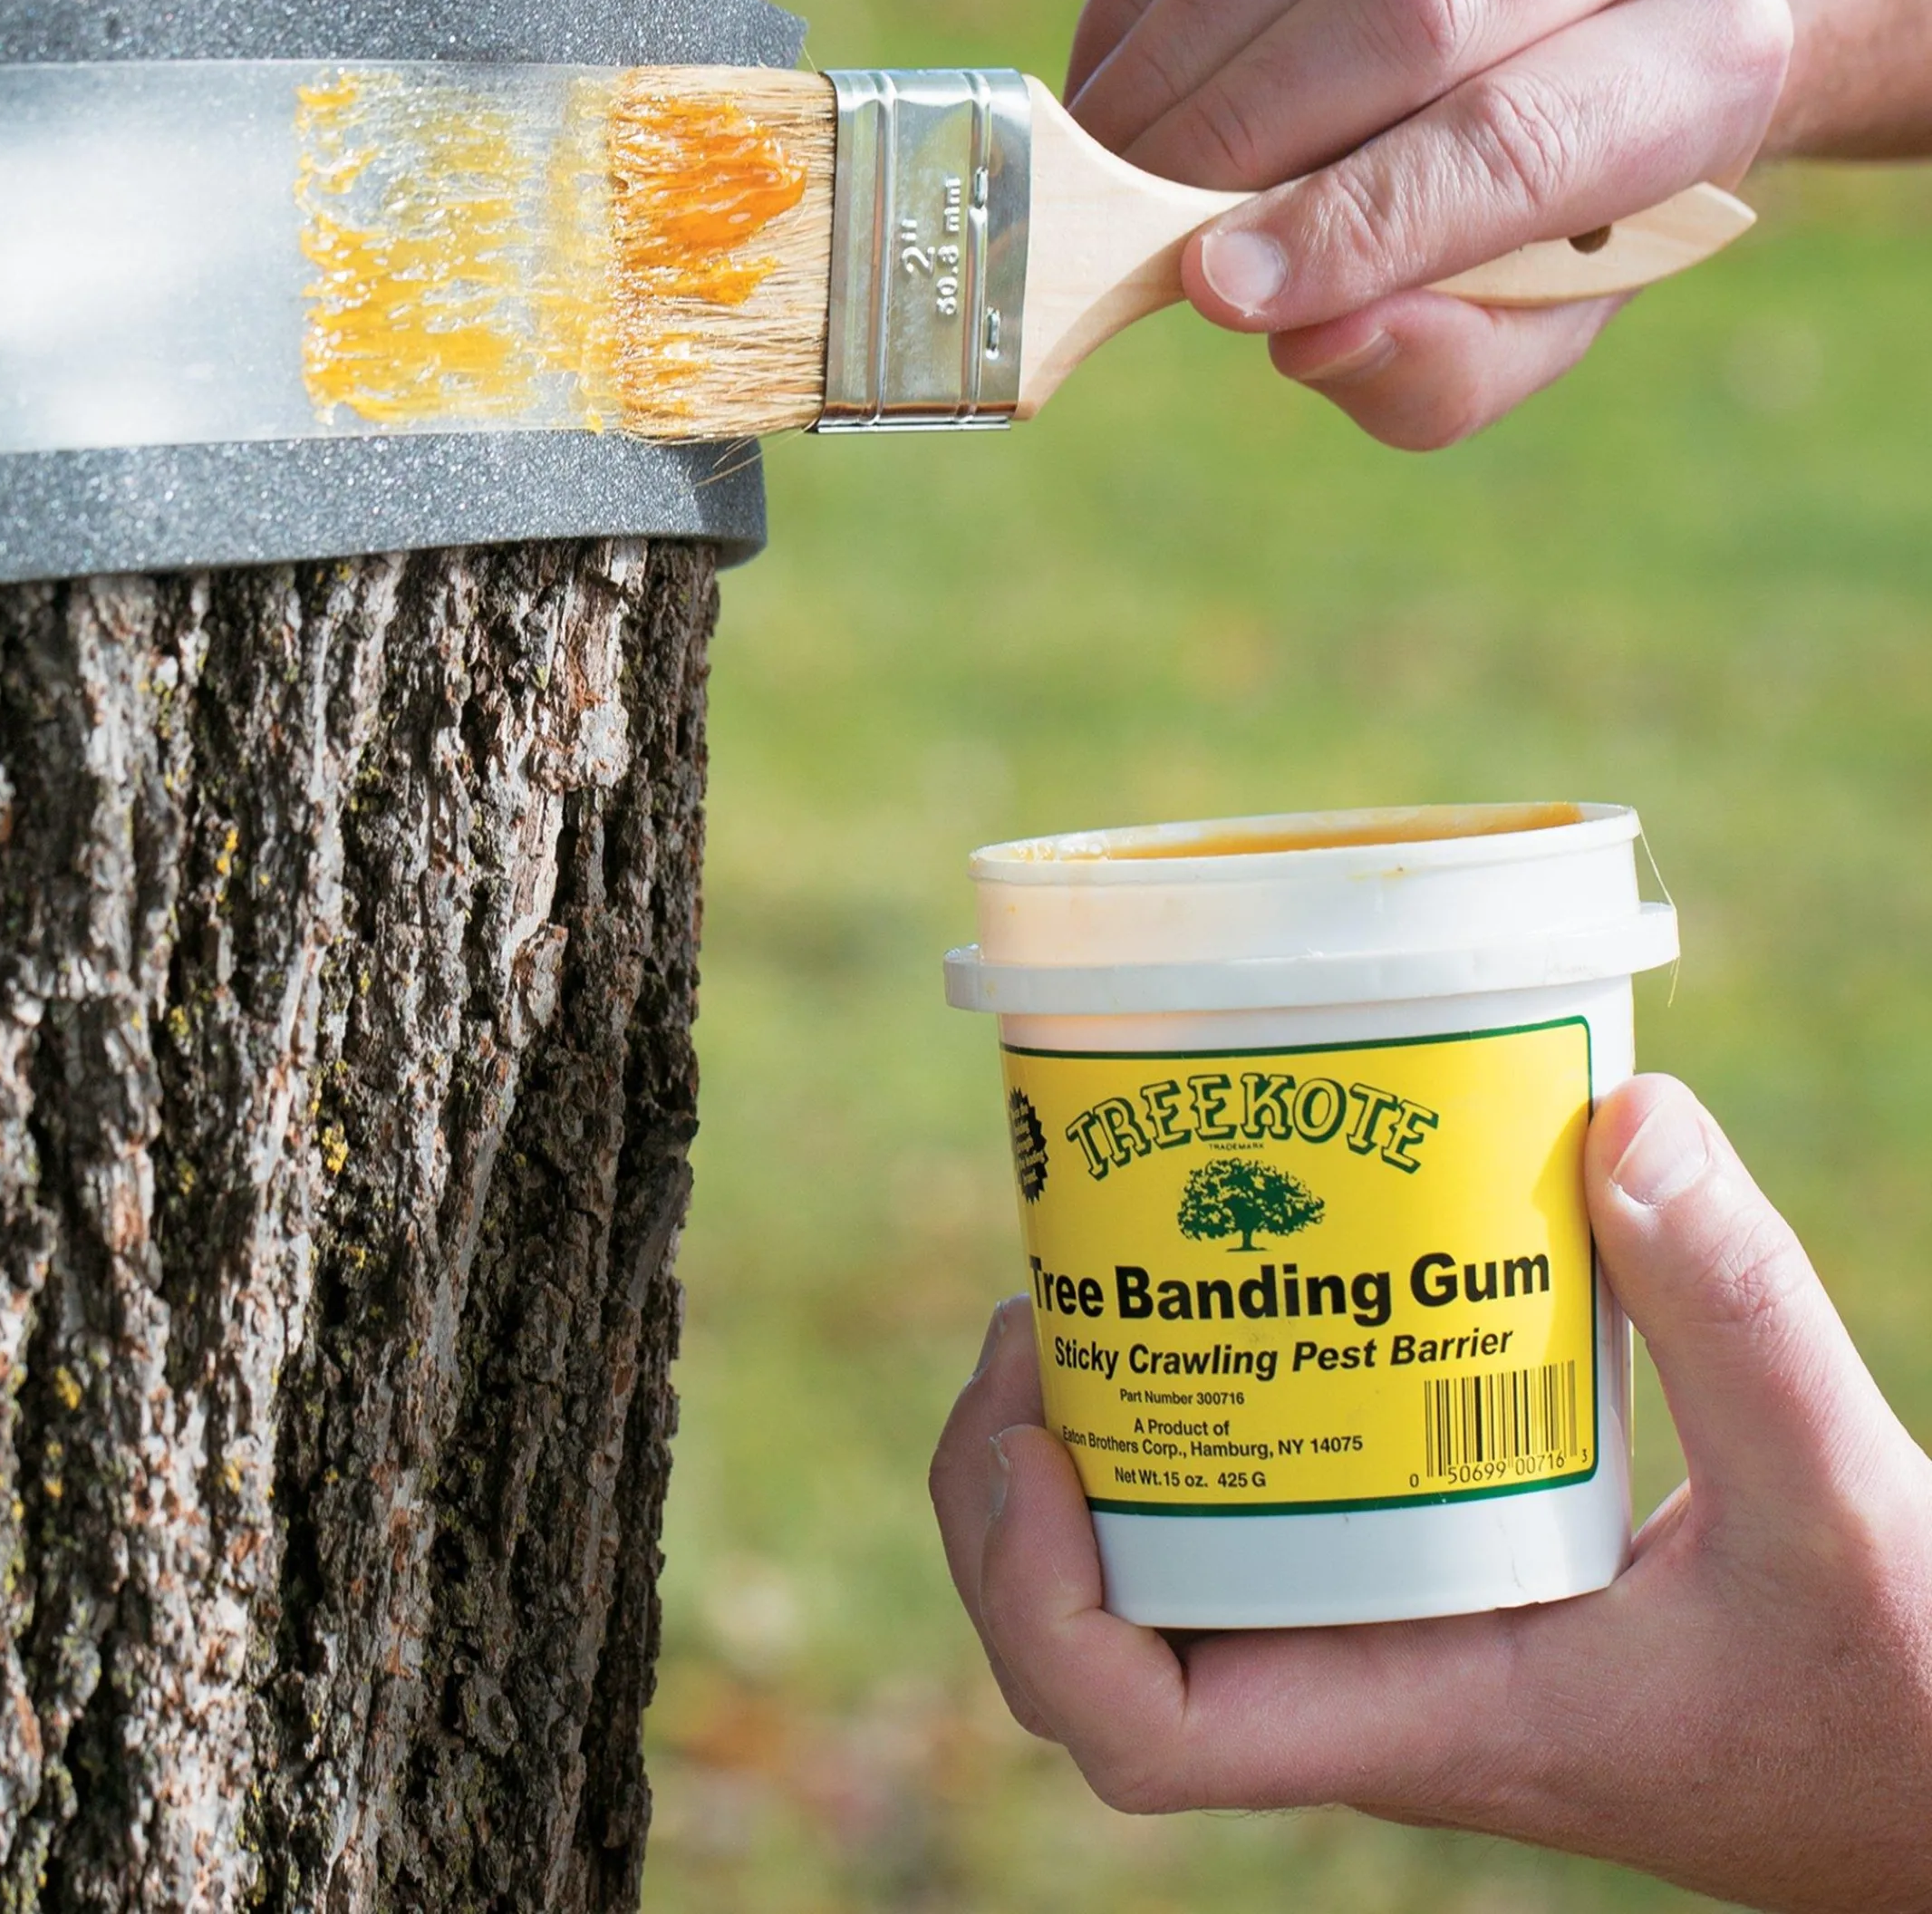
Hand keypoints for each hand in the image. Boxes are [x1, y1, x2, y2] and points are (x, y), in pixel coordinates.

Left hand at [930, 1077, 1931, 1912]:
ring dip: (1077, 1448)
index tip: (1044, 1446)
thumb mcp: (1836, 1497)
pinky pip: (1255, 1514)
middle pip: (1092, 1645)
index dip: (1039, 1608)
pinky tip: (1230, 1299)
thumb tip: (1623, 1115)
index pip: (1148, 1737)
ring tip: (1083, 1287)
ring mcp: (1380, 1633)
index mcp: (1419, 1712)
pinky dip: (1201, 1416)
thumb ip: (1741, 1312)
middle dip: (1009, 1493)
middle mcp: (1363, 1683)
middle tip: (1033, 1312)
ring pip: (1153, 1577)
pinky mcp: (1422, 1577)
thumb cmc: (1891, 1693)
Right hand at [1066, 0, 1791, 447]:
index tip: (1216, 289)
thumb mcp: (1518, 325)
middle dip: (1236, 135)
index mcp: (1701, 62)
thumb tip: (1312, 338)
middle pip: (1409, 10)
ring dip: (1175, 54)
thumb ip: (1437, 366)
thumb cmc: (1539, 205)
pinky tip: (1119, 65)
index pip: (1511, 139)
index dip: (1353, 221)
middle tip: (1126, 228)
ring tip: (1110, 156)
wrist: (1583, 3)